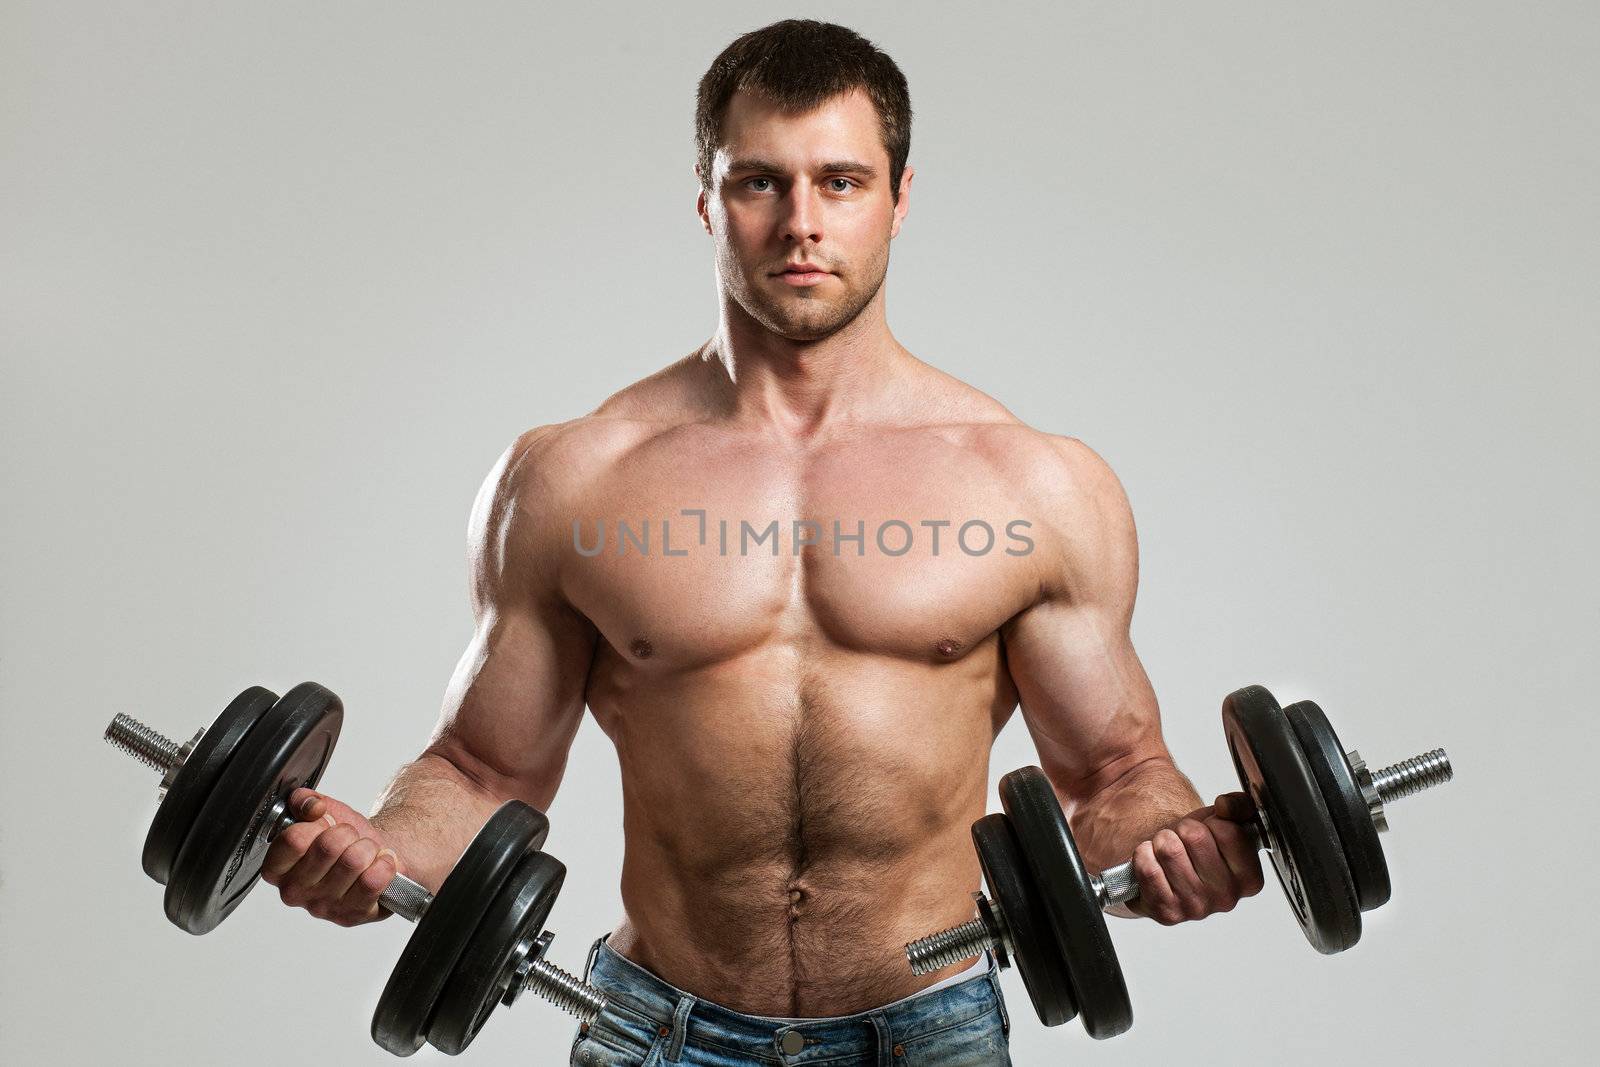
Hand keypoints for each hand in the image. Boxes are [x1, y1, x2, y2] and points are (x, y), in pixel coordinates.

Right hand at [261, 787, 400, 926]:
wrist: (377, 853)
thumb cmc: (346, 838)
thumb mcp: (323, 811)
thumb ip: (304, 801)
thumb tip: (309, 804)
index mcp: (277, 868)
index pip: (293, 839)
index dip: (317, 823)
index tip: (325, 824)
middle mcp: (295, 892)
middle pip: (328, 847)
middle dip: (347, 832)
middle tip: (349, 838)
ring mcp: (323, 907)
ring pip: (353, 861)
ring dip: (367, 847)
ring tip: (365, 852)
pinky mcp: (352, 915)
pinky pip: (373, 880)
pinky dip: (384, 864)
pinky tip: (379, 865)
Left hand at [1127, 793, 1264, 924]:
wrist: (1167, 872)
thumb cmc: (1197, 848)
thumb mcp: (1224, 822)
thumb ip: (1239, 806)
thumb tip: (1226, 805)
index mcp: (1250, 878)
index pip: (1228, 832)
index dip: (1212, 822)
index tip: (1209, 831)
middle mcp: (1227, 898)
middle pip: (1194, 836)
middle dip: (1183, 828)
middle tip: (1183, 840)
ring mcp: (1196, 908)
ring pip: (1168, 849)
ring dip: (1161, 840)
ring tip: (1168, 851)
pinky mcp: (1167, 912)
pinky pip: (1147, 867)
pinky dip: (1144, 855)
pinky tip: (1153, 863)